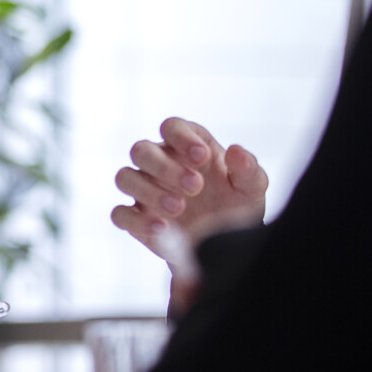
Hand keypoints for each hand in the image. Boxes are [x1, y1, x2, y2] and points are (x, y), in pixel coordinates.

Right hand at [111, 117, 268, 257]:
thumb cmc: (236, 206)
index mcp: (185, 147)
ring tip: (178, 208)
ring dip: (148, 191)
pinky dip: (137, 220)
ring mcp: (144, 190)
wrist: (226, 244)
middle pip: (141, 150)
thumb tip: (235, 151)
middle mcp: (160, 164)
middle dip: (164, 167)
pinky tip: (162, 228)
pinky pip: (120, 214)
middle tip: (195, 187)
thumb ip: (247, 169)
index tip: (202, 158)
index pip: (171, 127)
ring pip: (125, 177)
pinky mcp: (136, 218)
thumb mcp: (251, 188)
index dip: (181, 138)